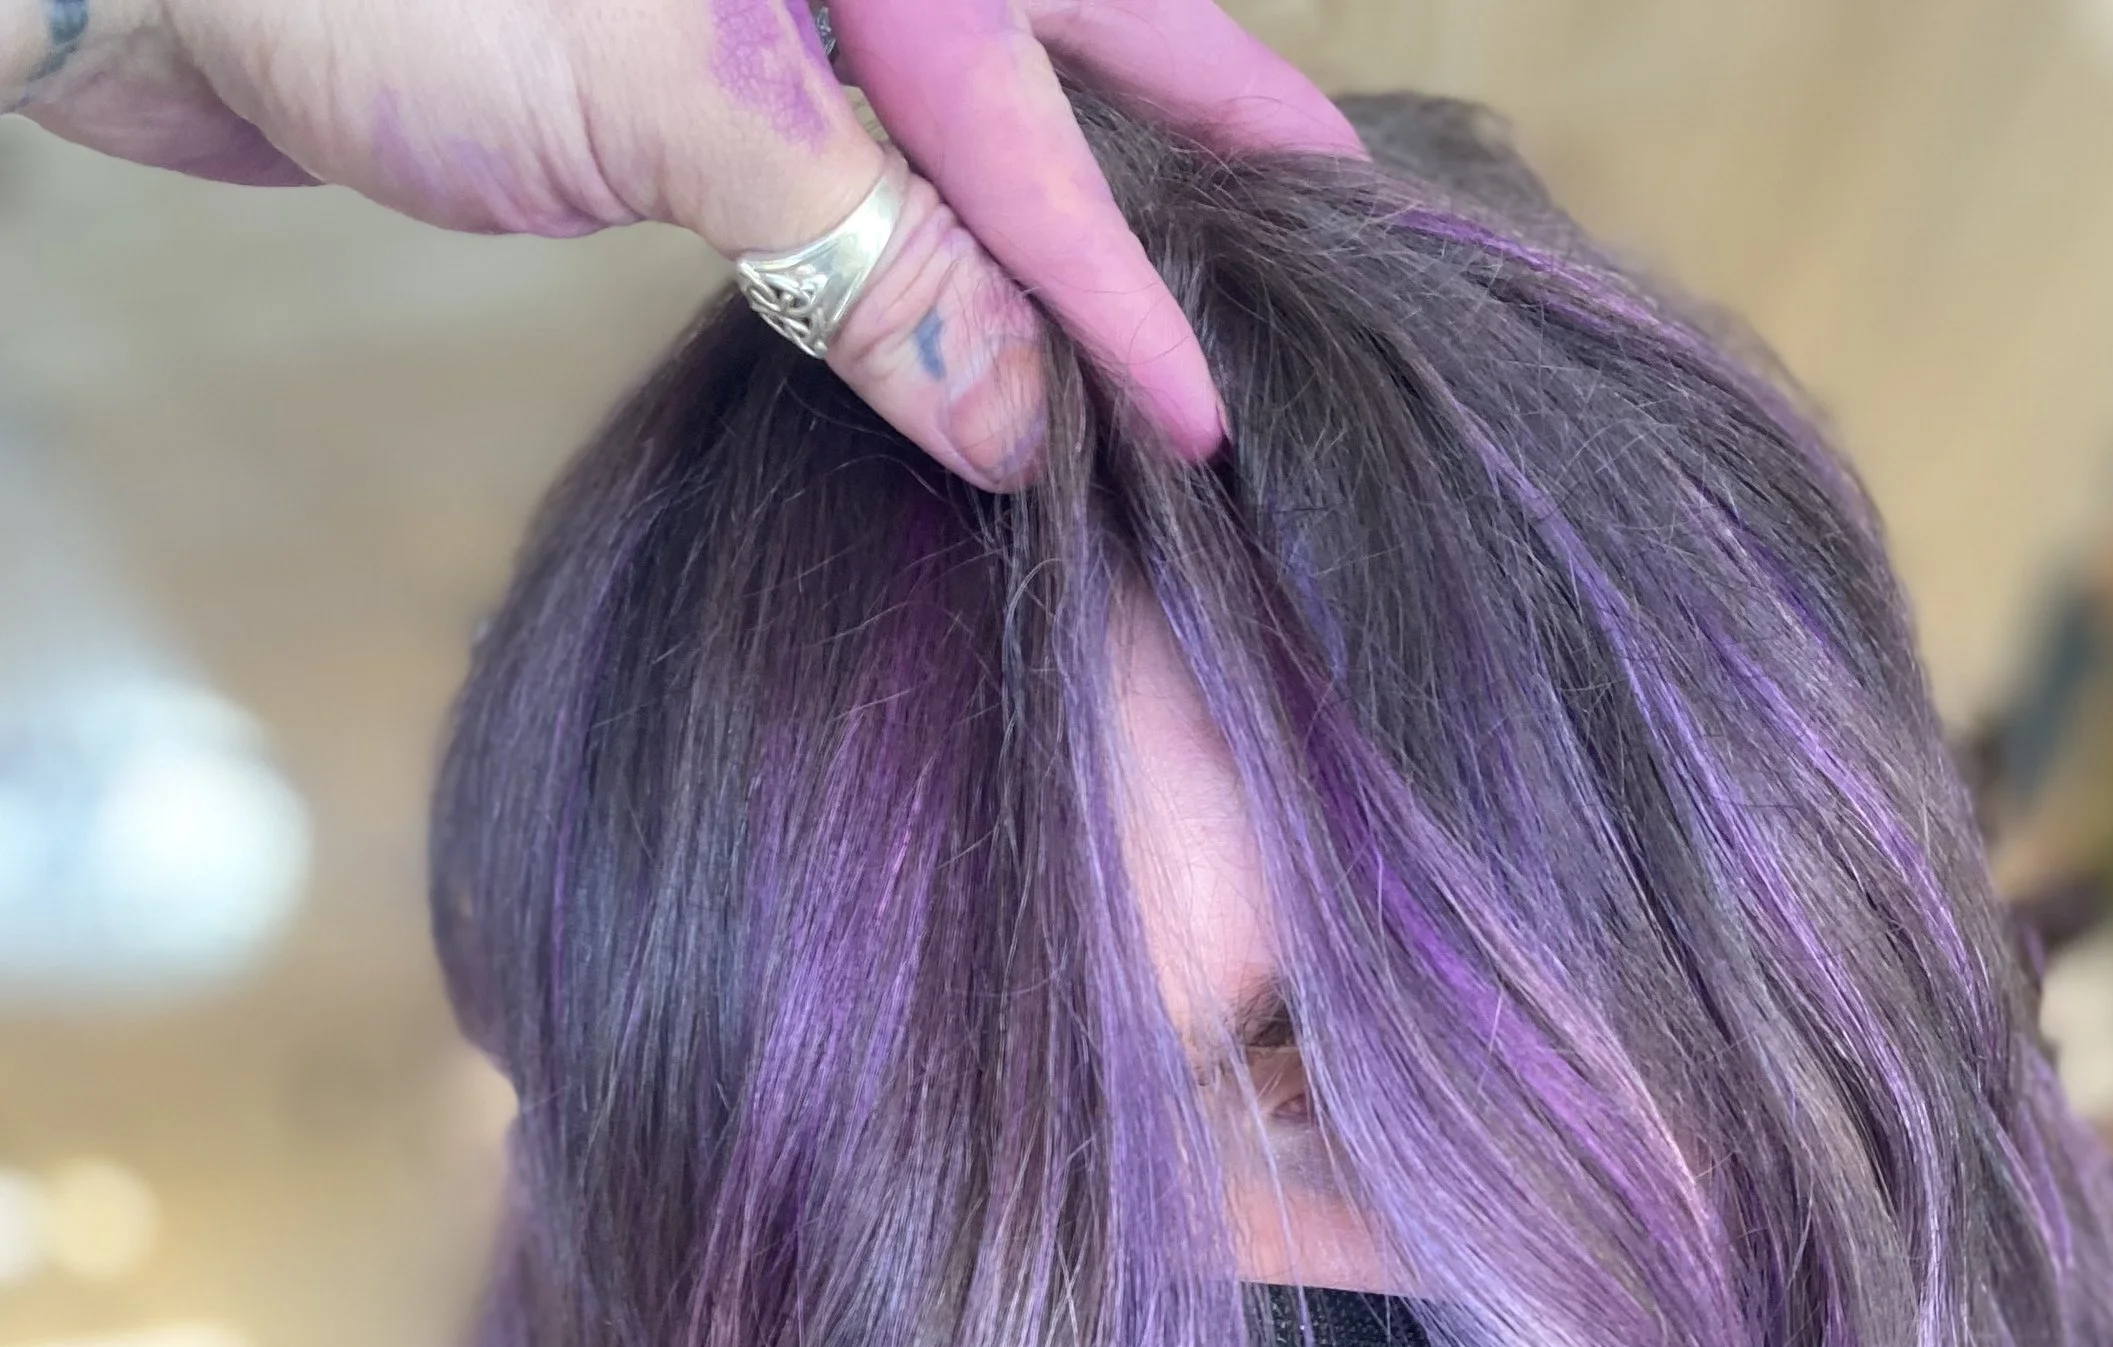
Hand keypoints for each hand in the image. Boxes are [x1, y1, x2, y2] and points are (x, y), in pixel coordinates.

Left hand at [4, 0, 1362, 484]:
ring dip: (1067, 194)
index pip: (1051, 122)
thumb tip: (1023, 423)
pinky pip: (856, 150)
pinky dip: (929, 227)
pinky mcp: (669, 58)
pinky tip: (966, 292)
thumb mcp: (671, 104)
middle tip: (1326, 223)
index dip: (1137, 283)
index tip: (1213, 425)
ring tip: (1175, 273)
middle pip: (1070, 39)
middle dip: (1196, 135)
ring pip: (966, 102)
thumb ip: (867, 252)